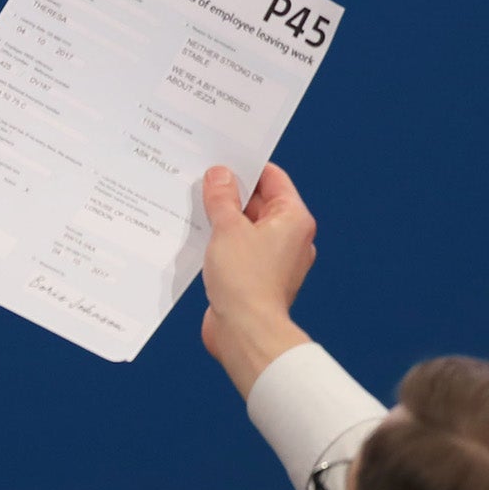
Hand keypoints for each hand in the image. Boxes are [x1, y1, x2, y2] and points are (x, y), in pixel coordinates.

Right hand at [199, 162, 315, 398]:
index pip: (273, 178)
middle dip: (230, 192)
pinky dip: (222, 239)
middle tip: (200, 178)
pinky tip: (199, 235)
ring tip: (195, 205)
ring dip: (223, 217)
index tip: (221, 157)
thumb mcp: (227, 228)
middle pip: (259, 201)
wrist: (246, 332)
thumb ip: (222, 197)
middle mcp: (290, 237)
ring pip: (246, 225)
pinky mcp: (257, 276)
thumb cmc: (245, 281)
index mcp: (293, 219)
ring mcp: (274, 258)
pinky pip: (239, 247)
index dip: (247, 166)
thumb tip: (220, 174)